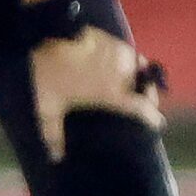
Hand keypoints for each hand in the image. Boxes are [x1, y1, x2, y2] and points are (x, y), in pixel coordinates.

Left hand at [30, 25, 164, 160]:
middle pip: (145, 85)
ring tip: (134, 80)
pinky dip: (124, 56)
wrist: (38, 39)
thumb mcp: (46, 111)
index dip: (152, 117)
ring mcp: (115, 52)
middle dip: (148, 93)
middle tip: (145, 100)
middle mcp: (120, 74)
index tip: (157, 123)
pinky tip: (117, 61)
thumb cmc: (44, 79)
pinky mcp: (105, 37)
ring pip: (137, 64)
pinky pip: (122, 48)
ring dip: (138, 73)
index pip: (142, 108)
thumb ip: (53, 135)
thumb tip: (56, 158)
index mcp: (111, 94)